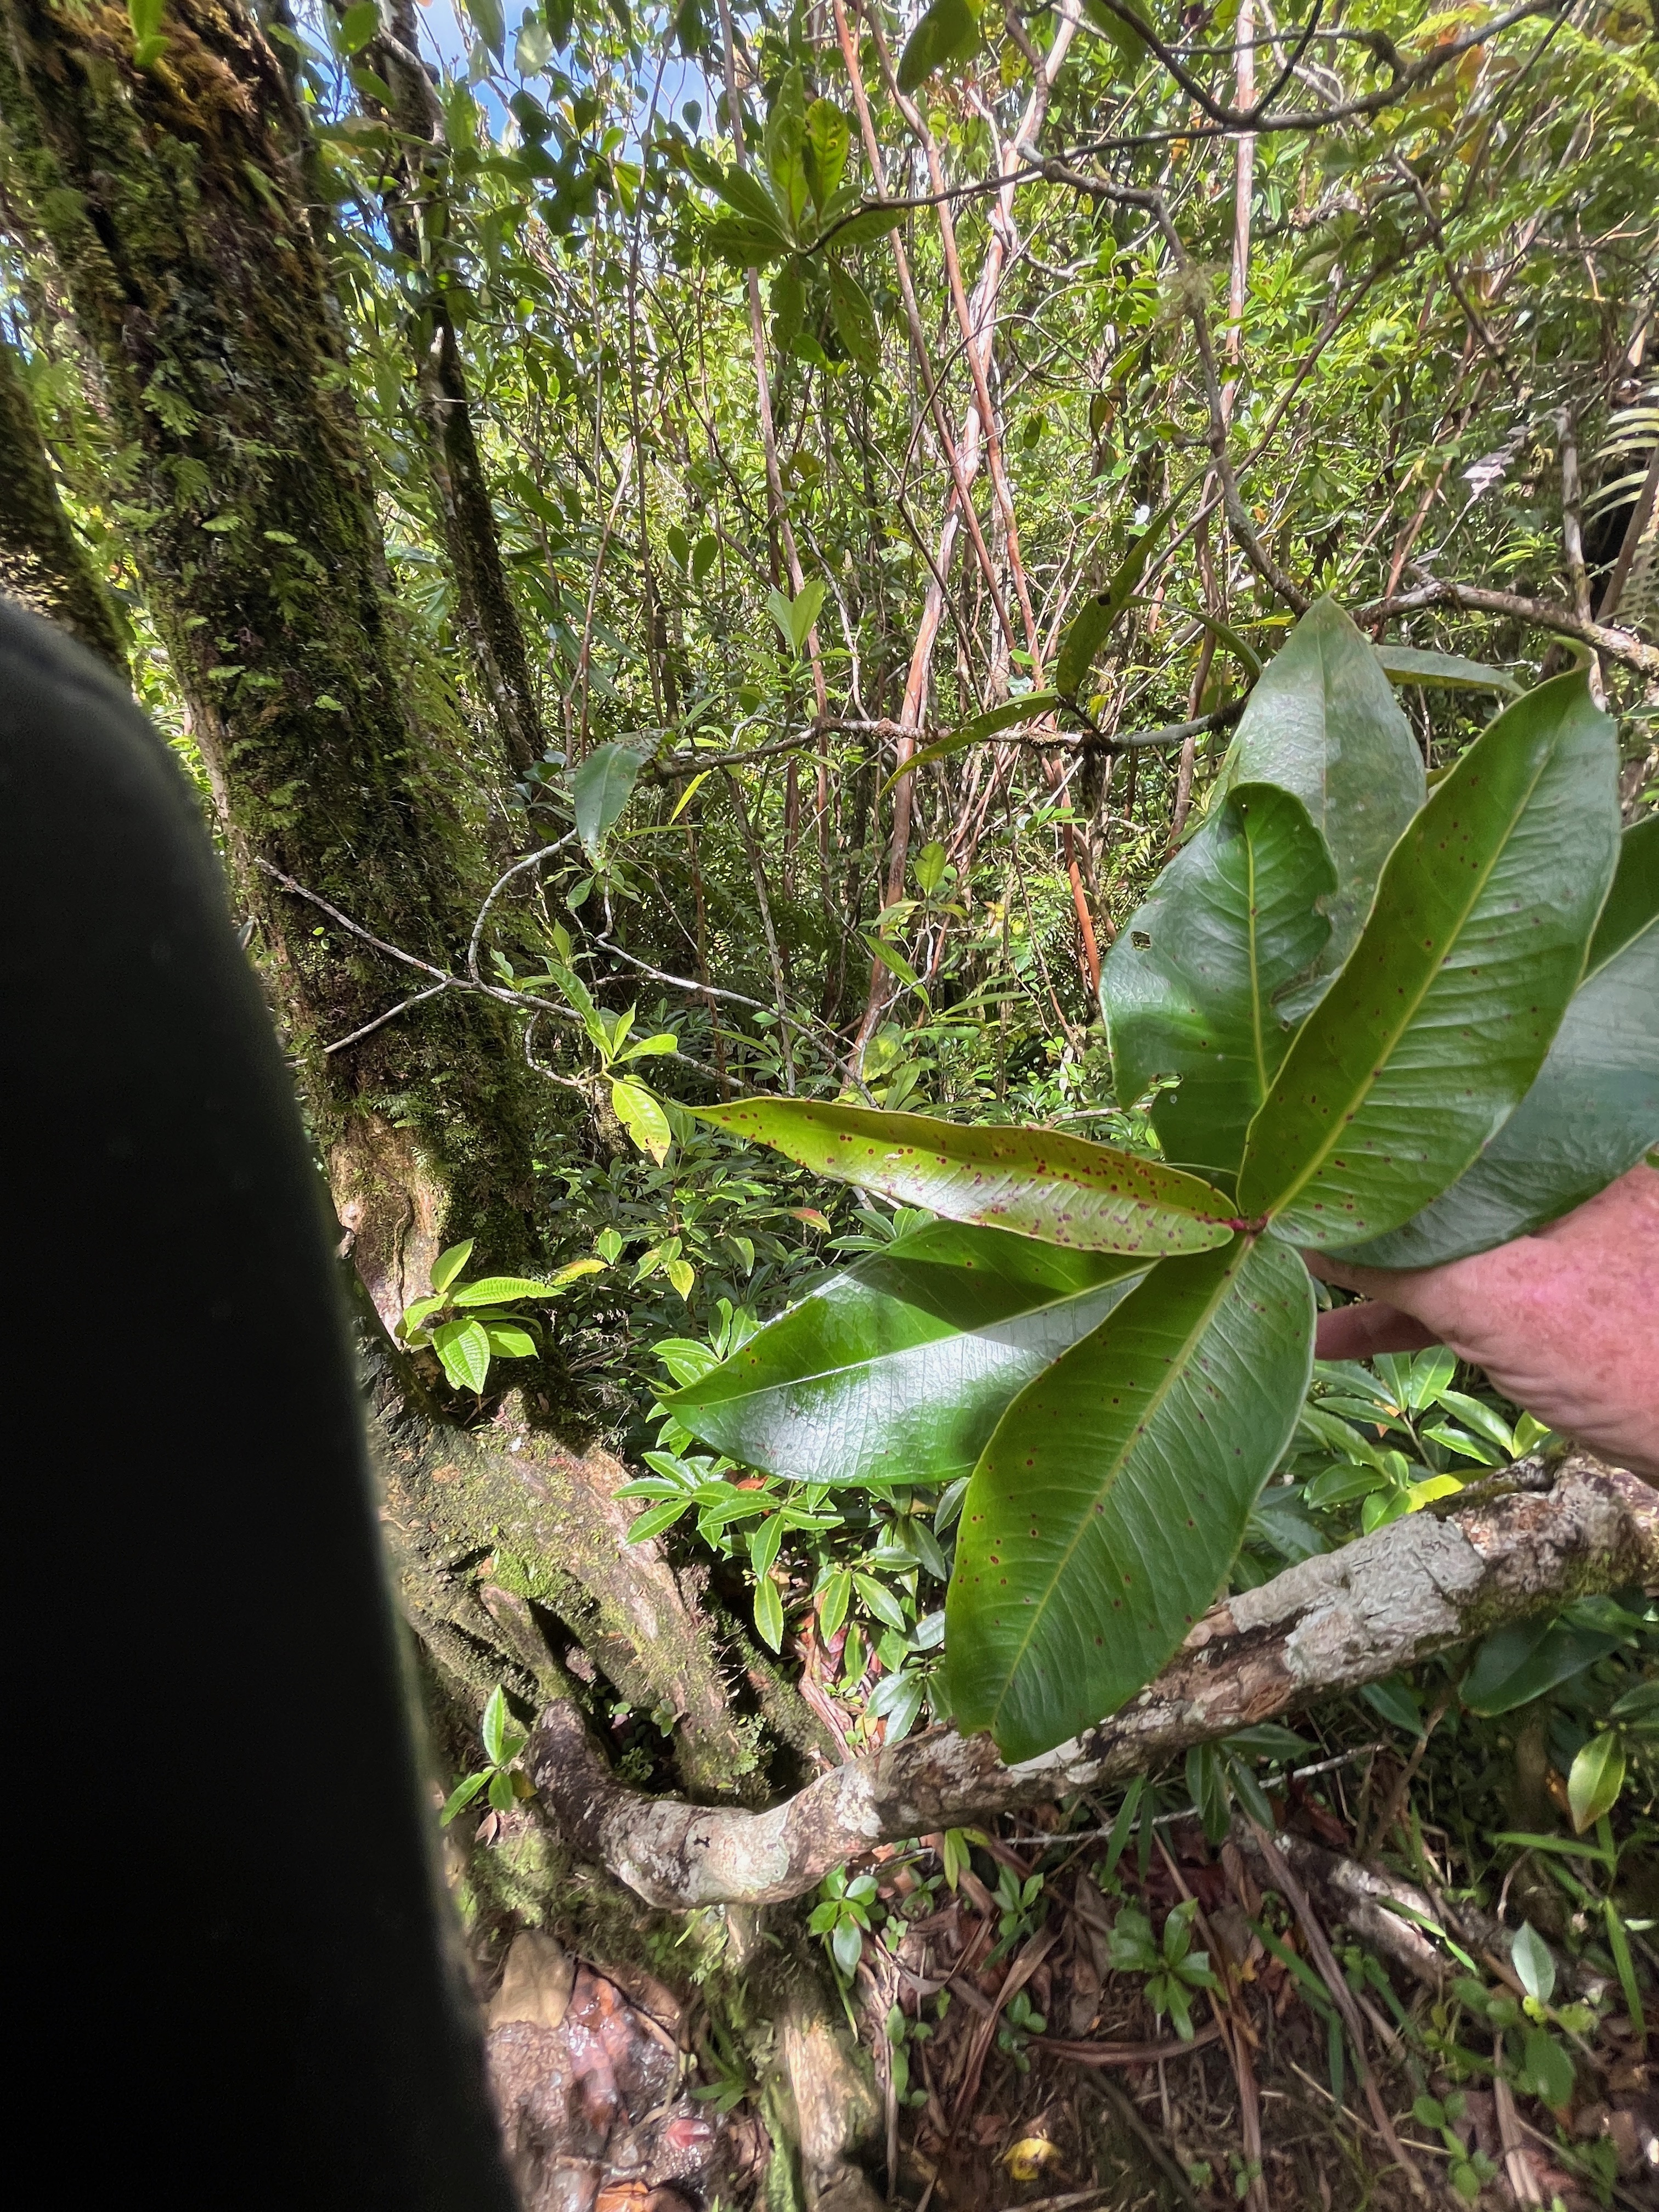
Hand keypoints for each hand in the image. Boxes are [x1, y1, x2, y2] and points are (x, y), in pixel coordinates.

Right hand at [1306, 1163, 1658, 1480]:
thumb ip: (1392, 1258)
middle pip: (1427, 1187)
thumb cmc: (1621, 1355)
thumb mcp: (1485, 1295)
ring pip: (1438, 1248)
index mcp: (1549, 1155)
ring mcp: (1553, 1251)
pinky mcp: (1551, 1310)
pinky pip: (1458, 1299)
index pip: (1434, 1128)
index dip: (1360, 1141)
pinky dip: (1400, 1318)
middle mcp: (1552, 1188)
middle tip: (1272, 1218)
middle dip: (1349, 1210)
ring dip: (1364, 1276)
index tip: (1288, 1158)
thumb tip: (1293, 1225)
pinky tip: (1335, 1341)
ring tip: (1280, 1289)